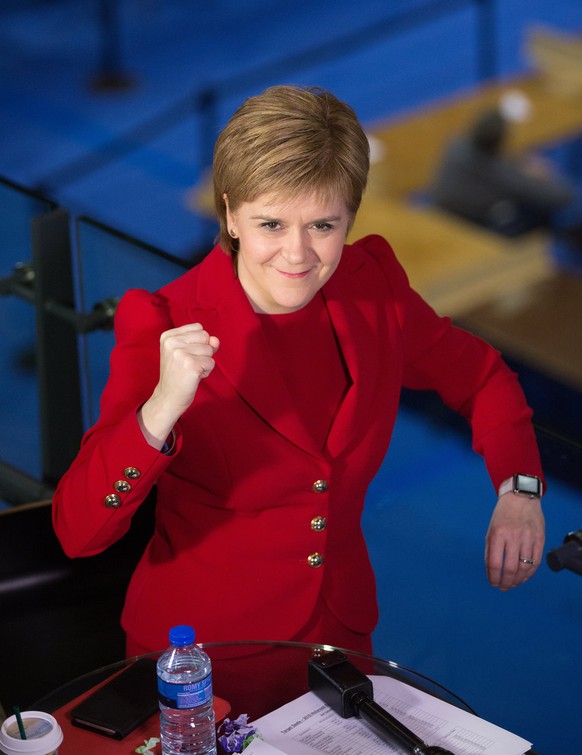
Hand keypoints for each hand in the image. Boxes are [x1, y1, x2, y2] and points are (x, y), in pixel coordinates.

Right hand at [138, 323, 219, 447]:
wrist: (168, 397)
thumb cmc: (178, 374)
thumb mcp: (187, 352)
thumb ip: (204, 342)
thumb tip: (215, 340)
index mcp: (168, 336)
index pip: (199, 328)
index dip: (198, 342)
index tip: (185, 355)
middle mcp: (172, 342)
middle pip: (205, 337)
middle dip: (203, 351)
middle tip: (188, 364)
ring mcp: (181, 353)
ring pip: (210, 350)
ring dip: (204, 362)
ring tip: (190, 371)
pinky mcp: (191, 365)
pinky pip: (211, 362)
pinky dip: (206, 371)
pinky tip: (193, 377)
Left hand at [485, 493, 544, 590]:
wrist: (521, 498)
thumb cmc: (503, 516)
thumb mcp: (491, 530)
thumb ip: (489, 551)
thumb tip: (491, 572)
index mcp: (498, 533)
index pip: (494, 562)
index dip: (493, 577)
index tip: (493, 584)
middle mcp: (513, 536)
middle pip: (510, 568)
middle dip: (506, 582)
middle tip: (504, 587)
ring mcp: (528, 538)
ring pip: (525, 567)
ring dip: (518, 580)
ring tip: (513, 584)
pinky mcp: (540, 539)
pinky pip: (536, 562)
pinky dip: (530, 573)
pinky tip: (524, 577)